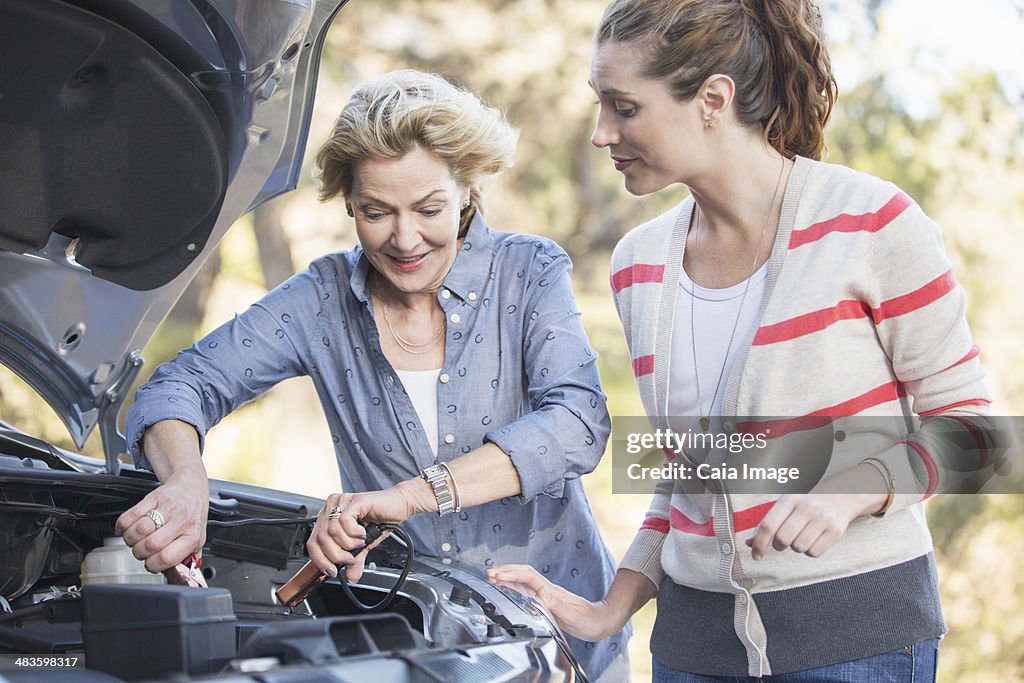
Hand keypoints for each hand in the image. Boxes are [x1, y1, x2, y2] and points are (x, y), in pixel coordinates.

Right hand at [116, 467, 208, 571]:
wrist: (191, 487)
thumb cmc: (192, 516)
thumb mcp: (197, 538)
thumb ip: (187, 558)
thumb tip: (179, 578)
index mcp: (193, 536)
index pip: (167, 558)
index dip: (153, 565)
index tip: (150, 563)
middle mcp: (182, 521)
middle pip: (150, 545)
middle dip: (140, 553)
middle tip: (142, 550)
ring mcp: (168, 508)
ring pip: (138, 531)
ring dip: (130, 540)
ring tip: (135, 539)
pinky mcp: (154, 498)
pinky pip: (130, 515)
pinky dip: (123, 526)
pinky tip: (127, 528)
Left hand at [306, 484, 418, 581]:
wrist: (399, 505)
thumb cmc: (380, 521)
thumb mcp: (363, 546)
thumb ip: (355, 559)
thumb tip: (351, 577)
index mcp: (328, 517)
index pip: (312, 542)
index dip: (320, 560)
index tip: (332, 571)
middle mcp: (331, 507)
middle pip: (320, 538)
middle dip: (336, 555)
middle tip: (350, 559)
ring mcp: (342, 502)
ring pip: (331, 531)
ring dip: (347, 544)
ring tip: (359, 543)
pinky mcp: (354, 500)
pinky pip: (344, 521)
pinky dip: (354, 533)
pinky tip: (363, 533)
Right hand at [487, 564, 613, 640]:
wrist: (601, 621)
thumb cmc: (589, 620)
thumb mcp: (574, 616)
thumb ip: (558, 605)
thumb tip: (541, 594)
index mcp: (552, 592)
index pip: (528, 578)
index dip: (512, 575)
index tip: (498, 576)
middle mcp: (548, 590)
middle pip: (524, 574)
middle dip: (506, 572)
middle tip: (489, 573)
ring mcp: (547, 594)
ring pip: (524, 581)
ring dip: (508, 577)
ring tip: (493, 578)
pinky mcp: (547, 601)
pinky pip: (527, 590)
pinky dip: (515, 587)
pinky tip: (508, 589)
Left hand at [746, 465, 888, 560]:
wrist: (844, 495)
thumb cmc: (808, 501)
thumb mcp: (787, 504)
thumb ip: (768, 522)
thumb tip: (749, 543)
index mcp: (790, 498)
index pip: (768, 525)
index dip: (759, 543)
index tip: (756, 555)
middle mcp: (807, 507)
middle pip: (783, 539)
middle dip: (778, 545)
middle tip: (782, 541)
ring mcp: (823, 519)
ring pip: (799, 548)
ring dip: (796, 547)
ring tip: (801, 535)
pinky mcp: (836, 531)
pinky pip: (814, 553)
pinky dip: (810, 551)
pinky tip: (813, 538)